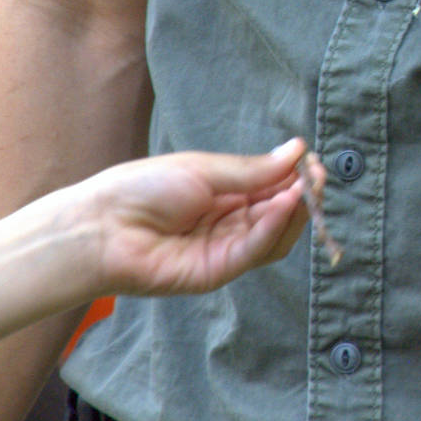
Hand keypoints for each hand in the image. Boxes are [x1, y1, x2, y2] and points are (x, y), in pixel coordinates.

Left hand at [82, 139, 315, 296]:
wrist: (102, 226)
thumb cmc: (142, 189)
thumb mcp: (204, 169)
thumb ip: (252, 170)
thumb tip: (297, 150)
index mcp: (225, 194)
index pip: (273, 187)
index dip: (295, 176)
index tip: (313, 162)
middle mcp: (230, 222)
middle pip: (280, 213)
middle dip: (303, 194)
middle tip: (317, 177)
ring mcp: (225, 248)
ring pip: (276, 236)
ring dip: (295, 212)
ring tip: (305, 189)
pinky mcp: (218, 270)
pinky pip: (255, 250)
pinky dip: (275, 228)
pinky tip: (285, 205)